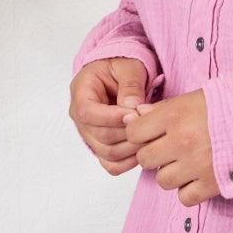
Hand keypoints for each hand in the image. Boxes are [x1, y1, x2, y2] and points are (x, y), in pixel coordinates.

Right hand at [69, 57, 150, 175]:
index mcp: (81, 93)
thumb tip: (133, 107)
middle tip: (150, 124)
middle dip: (128, 133)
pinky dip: (129, 162)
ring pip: (107, 153)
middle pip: (99, 136)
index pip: (87, 113)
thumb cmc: (121, 68)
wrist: (121, 76)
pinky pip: (112, 165)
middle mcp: (81, 118)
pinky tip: (144, 148)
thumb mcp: (128, 67)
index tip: (134, 114)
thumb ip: (130, 84)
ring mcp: (90, 135)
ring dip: (132, 148)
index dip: (111, 117)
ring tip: (151, 135)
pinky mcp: (102, 148)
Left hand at [120, 89, 217, 205]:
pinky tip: (198, 177)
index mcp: (175, 116)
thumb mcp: (196, 97)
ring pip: (162, 181)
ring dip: (171, 174)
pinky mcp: (211, 184)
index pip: (134, 132)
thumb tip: (136, 114)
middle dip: (154, 155)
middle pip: (145, 159)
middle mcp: (180, 141)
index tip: (151, 134)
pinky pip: (184, 198)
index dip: (140, 134)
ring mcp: (195, 165)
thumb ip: (164, 108)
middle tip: (169, 149)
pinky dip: (189, 191)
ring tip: (187, 163)